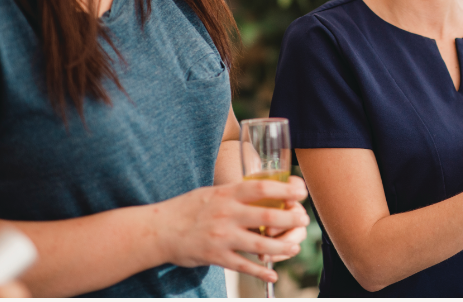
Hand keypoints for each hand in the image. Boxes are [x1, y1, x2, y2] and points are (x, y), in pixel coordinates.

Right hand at [159, 176, 309, 282]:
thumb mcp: (212, 192)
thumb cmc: (187, 208)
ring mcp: (222, 236)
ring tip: (294, 248)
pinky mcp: (216, 256)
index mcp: (227, 194)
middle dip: (291, 219)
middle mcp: (227, 214)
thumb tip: (263, 190)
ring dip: (282, 247)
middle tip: (303, 220)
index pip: (262, 188)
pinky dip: (261, 271)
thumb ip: (236, 193)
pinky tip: (273, 273)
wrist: (158, 230)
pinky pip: (244, 265)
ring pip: (260, 244)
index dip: (285, 190)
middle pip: (268, 217)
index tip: (301, 191)